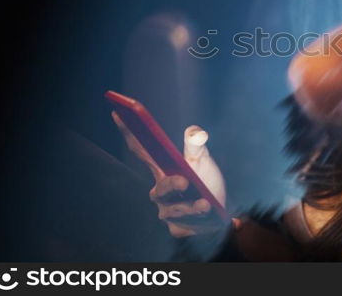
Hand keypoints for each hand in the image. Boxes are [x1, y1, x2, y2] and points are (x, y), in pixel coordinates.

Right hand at [111, 111, 227, 237]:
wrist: (222, 213)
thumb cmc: (207, 183)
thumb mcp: (203, 162)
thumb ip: (196, 147)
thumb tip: (194, 131)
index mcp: (162, 169)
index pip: (141, 150)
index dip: (129, 133)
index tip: (118, 112)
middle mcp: (160, 191)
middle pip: (160, 187)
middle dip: (170, 185)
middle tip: (184, 183)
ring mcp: (167, 211)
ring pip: (175, 209)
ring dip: (192, 206)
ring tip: (205, 203)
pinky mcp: (177, 228)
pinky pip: (185, 224)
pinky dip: (198, 219)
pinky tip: (209, 213)